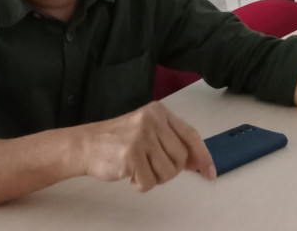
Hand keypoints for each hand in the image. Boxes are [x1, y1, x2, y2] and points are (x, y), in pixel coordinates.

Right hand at [78, 101, 215, 190]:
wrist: (85, 144)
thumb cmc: (118, 141)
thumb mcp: (147, 132)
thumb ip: (171, 143)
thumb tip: (198, 162)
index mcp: (158, 112)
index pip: (190, 134)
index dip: (203, 155)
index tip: (210, 172)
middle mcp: (152, 120)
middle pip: (180, 157)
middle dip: (169, 170)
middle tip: (151, 168)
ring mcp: (141, 136)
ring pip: (167, 172)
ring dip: (154, 178)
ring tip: (138, 168)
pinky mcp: (130, 154)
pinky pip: (149, 182)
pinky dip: (140, 185)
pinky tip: (129, 174)